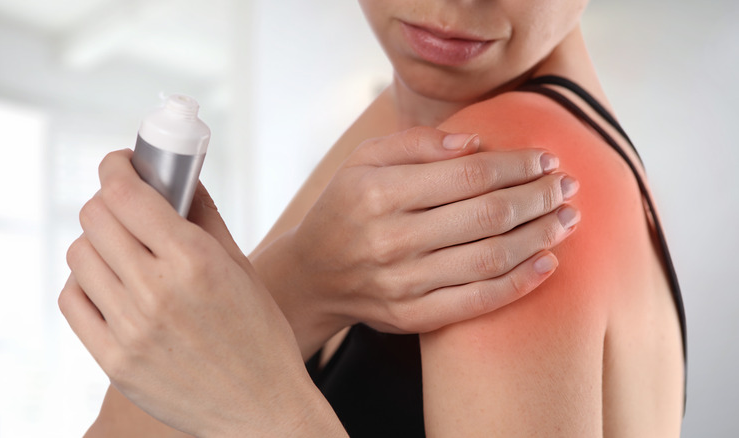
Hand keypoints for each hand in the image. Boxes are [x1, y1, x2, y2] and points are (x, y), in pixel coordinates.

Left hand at [59, 150, 345, 436]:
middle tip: (126, 206)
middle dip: (108, 200)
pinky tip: (111, 284)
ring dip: (97, 242)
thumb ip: (205, 216)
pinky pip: (73, 301)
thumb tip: (178, 177)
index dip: (116, 166)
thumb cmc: (261, 335)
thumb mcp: (242, 267)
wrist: (262, 408)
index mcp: (194, 261)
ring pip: (79, 256)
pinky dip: (85, 283)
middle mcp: (156, 291)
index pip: (125, 193)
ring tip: (122, 250)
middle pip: (94, 218)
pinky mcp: (114, 360)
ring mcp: (130, 329)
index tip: (120, 164)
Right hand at [256, 127, 579, 348]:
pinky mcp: (411, 316)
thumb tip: (475, 142)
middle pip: (488, 215)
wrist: (312, 275)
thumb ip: (416, 143)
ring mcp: (402, 282)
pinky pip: (478, 300)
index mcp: (378, 192)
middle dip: (539, 197)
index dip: (517, 165)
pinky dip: (521, 282)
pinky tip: (548, 263)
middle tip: (568, 186)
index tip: (547, 159)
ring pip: (491, 257)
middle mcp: (390, 238)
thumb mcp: (364, 160)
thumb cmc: (346, 207)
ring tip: (568, 219)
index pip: (469, 175)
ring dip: (540, 236)